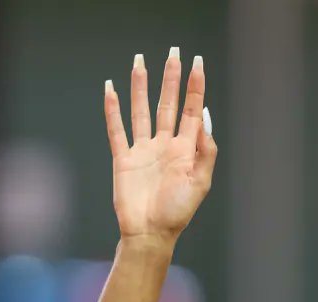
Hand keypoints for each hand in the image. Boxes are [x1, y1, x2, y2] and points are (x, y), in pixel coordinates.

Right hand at [104, 49, 217, 244]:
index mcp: (185, 151)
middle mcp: (165, 146)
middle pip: (168, 104)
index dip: (195, 87)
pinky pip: (117, 129)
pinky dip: (113, 110)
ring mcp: (143, 151)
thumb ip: (205, 150)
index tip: (197, 64)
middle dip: (171, 79)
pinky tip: (112, 89)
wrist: (150, 233)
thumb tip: (204, 117)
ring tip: (140, 62)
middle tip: (173, 53)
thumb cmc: (177, 213)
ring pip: (141, 110)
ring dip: (141, 87)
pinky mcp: (124, 159)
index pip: (191, 111)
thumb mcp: (200, 183)